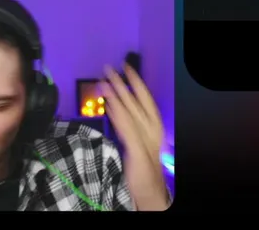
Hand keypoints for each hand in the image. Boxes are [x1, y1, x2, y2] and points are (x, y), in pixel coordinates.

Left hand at [101, 66, 168, 210]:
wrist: (150, 189)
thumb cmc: (143, 167)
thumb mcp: (136, 143)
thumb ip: (127, 127)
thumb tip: (114, 109)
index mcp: (154, 125)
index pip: (144, 98)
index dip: (135, 82)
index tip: (125, 68)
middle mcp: (152, 128)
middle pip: (136, 100)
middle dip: (122, 82)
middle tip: (109, 67)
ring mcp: (145, 137)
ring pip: (129, 109)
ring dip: (116, 93)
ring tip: (104, 80)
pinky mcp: (136, 148)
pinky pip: (125, 126)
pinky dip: (117, 113)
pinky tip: (109, 103)